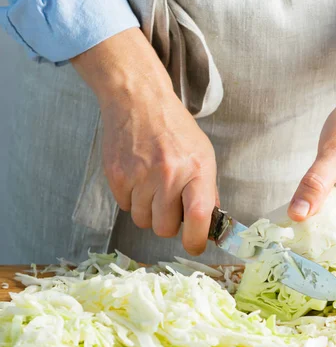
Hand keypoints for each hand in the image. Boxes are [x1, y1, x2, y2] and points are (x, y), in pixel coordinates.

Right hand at [71, 28, 216, 254]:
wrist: (139, 101)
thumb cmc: (175, 129)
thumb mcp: (203, 155)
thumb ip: (207, 190)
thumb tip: (209, 225)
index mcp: (197, 169)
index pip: (198, 217)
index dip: (196, 240)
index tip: (195, 245)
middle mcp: (169, 174)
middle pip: (164, 228)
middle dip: (168, 223)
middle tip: (169, 204)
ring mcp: (140, 176)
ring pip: (143, 221)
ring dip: (149, 211)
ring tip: (153, 184)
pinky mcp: (117, 176)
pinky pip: (125, 207)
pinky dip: (132, 198)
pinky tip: (138, 176)